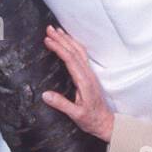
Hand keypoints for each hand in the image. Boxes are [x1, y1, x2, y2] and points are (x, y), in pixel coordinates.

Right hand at [41, 24, 114, 141]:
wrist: (106, 122)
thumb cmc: (91, 119)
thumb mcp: (76, 115)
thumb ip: (62, 104)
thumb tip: (45, 95)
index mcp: (84, 82)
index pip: (70, 60)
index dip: (59, 48)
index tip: (48, 40)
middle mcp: (88, 74)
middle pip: (74, 51)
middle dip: (62, 38)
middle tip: (49, 29)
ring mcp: (90, 74)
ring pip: (79, 51)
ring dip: (68, 40)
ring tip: (56, 31)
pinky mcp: (89, 75)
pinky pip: (81, 55)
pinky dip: (73, 45)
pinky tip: (68, 42)